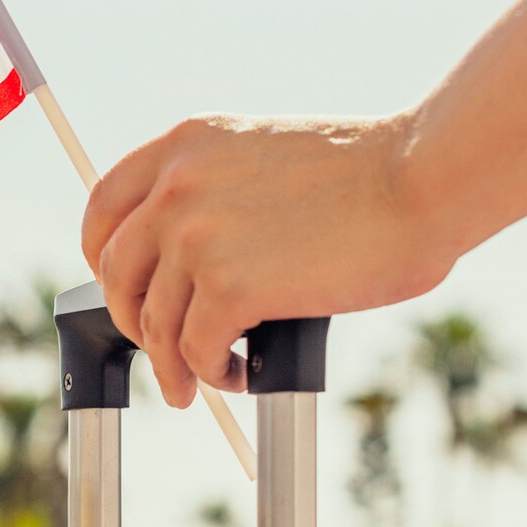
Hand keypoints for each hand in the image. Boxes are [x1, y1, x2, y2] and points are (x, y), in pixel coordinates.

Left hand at [80, 114, 467, 407]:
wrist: (424, 178)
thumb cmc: (369, 173)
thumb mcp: (264, 155)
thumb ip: (216, 191)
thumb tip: (188, 259)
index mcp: (185, 144)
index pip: (104, 207)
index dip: (101, 257)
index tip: (117, 285)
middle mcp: (177, 187)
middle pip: (117, 274)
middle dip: (134, 321)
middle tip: (160, 348)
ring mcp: (197, 238)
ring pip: (155, 322)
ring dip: (174, 363)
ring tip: (200, 382)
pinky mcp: (228, 289)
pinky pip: (196, 349)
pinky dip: (214, 372)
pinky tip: (240, 375)